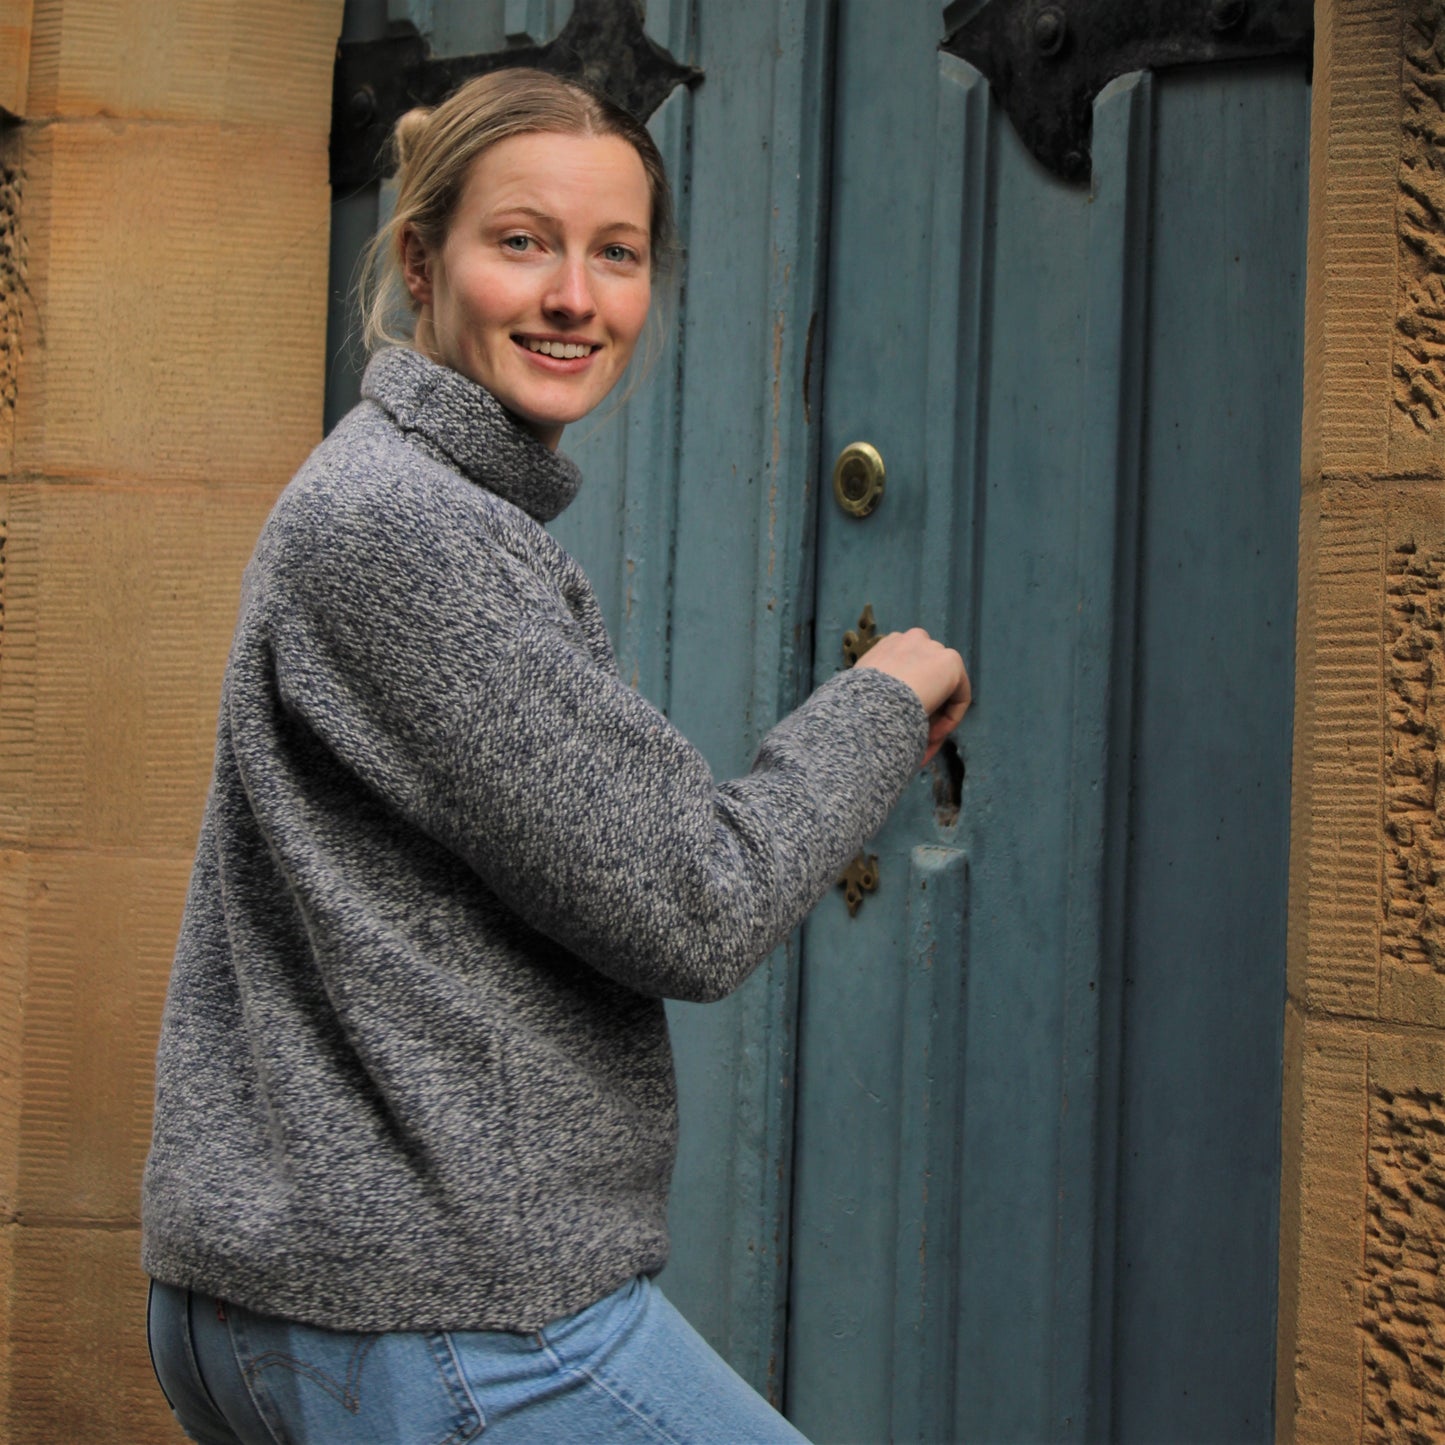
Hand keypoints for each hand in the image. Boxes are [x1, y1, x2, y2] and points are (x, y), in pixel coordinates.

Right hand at [855, 628, 970, 765]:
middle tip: (915, 742)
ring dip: (936, 719)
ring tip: (923, 744)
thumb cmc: (859, 705)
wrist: (871, 702)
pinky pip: (959, 697)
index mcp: (889, 645)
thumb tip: (883, 716)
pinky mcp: (952, 662)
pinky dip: (950, 719)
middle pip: (928, 680)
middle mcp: (912, 639)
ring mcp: (934, 648)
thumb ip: (877, 695)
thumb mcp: (861, 695)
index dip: (905, 704)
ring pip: (944, 691)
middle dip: (925, 712)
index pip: (908, 673)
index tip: (898, 728)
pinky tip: (931, 736)